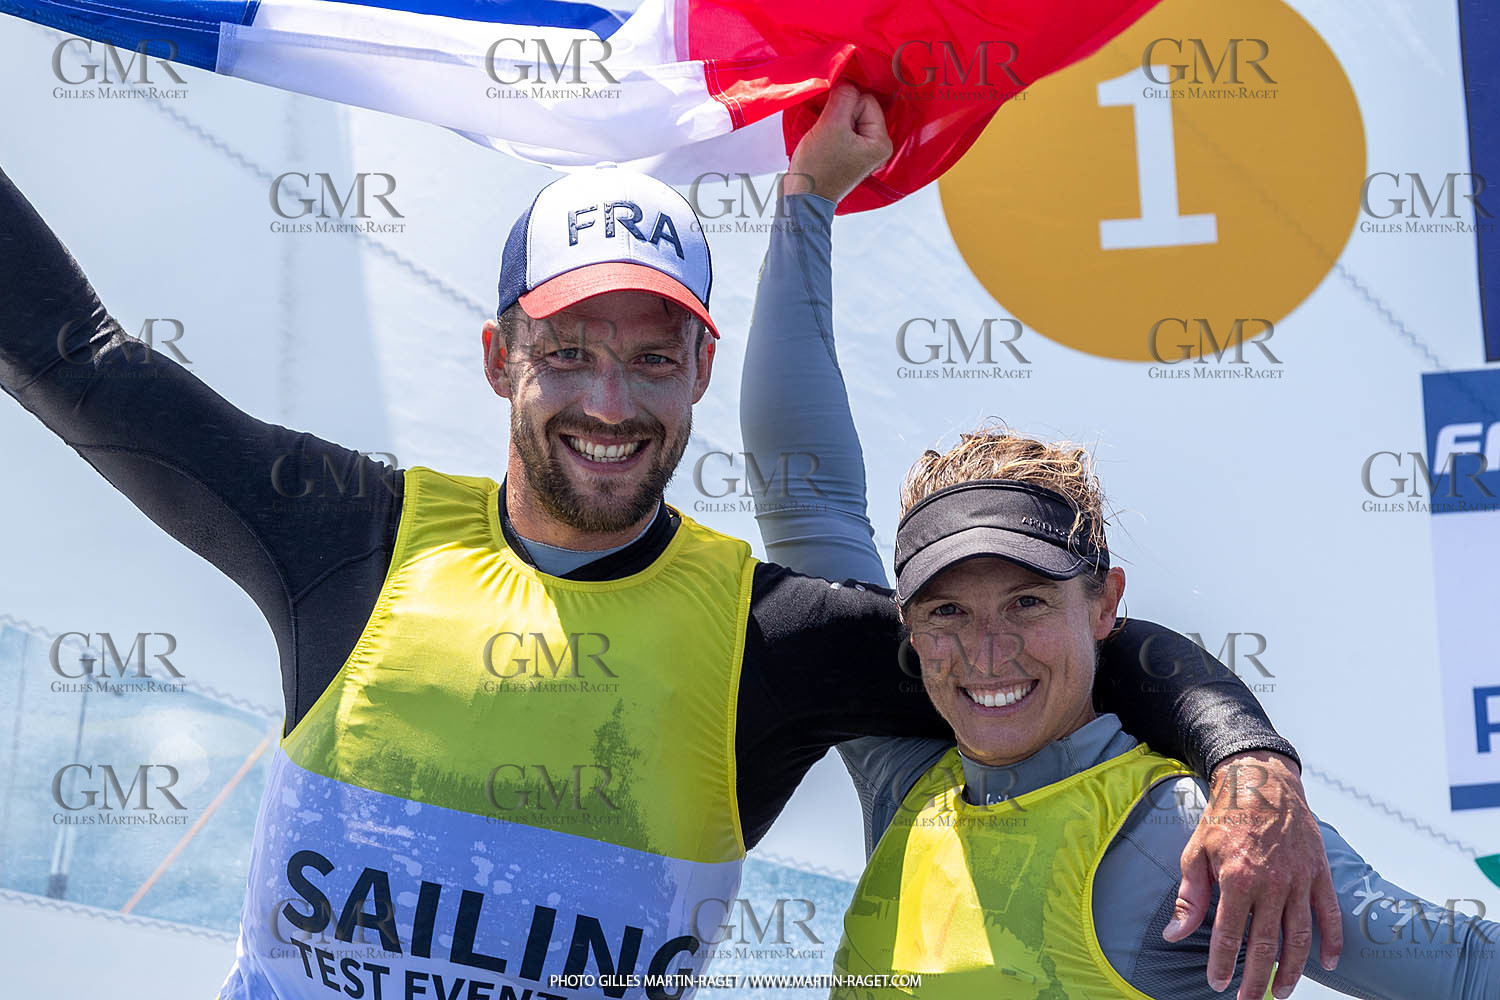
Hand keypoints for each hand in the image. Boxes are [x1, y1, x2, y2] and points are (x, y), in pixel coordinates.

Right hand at [784, 81, 892, 204]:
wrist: (802, 199)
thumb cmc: (818, 167)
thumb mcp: (831, 125)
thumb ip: (843, 96)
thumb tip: (846, 79)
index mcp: (881, 141)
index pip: (866, 100)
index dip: (845, 104)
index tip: (831, 124)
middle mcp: (876, 146)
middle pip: (858, 107)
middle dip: (838, 112)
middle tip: (825, 131)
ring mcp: (862, 151)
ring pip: (847, 116)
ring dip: (831, 119)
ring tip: (822, 137)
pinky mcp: (847, 153)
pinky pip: (841, 128)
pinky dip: (829, 128)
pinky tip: (820, 139)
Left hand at [1166, 751, 1342, 998]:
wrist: (1261, 780)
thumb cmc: (1223, 817)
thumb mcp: (1196, 852)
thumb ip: (1189, 896)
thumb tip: (1173, 934)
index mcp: (1237, 877)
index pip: (1228, 933)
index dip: (1222, 963)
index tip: (1217, 984)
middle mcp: (1272, 882)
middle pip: (1266, 944)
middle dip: (1257, 979)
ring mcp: (1300, 879)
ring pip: (1300, 937)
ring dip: (1292, 969)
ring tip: (1281, 992)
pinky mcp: (1320, 872)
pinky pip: (1329, 914)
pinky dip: (1331, 941)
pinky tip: (1327, 964)